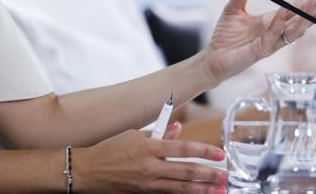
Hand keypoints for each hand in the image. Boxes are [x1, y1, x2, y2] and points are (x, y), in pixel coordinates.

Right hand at [73, 123, 227, 192]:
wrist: (89, 170)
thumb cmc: (111, 148)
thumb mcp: (135, 134)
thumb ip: (160, 133)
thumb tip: (179, 128)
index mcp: (149, 146)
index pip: (183, 148)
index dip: (203, 152)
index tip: (220, 155)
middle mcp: (150, 166)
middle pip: (186, 171)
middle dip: (209, 175)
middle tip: (226, 177)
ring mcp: (147, 183)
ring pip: (180, 188)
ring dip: (202, 190)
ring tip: (219, 191)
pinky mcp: (144, 193)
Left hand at [202, 0, 315, 83]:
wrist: (213, 56)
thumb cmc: (226, 36)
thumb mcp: (234, 8)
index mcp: (273, 21)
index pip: (299, 9)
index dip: (315, 1)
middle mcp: (277, 32)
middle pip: (305, 21)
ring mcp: (271, 43)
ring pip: (295, 30)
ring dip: (305, 16)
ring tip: (315, 2)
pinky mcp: (261, 51)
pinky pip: (273, 36)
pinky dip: (279, 23)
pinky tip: (283, 13)